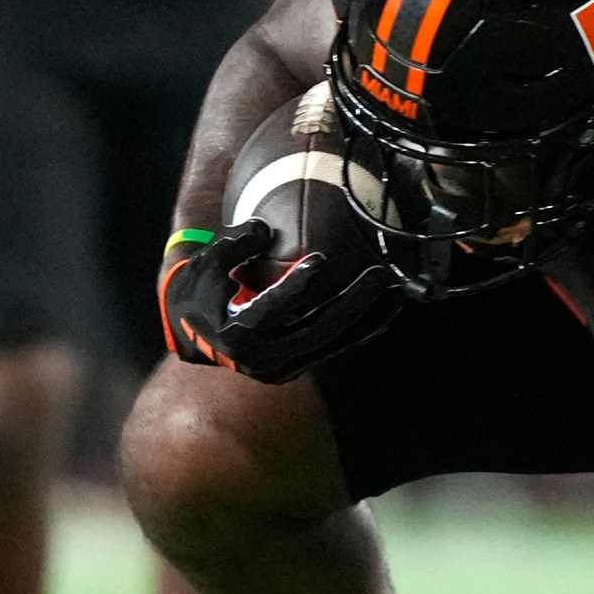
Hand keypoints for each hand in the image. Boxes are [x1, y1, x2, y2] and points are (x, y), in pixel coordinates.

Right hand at [159, 223, 398, 382]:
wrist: (195, 335)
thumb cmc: (200, 294)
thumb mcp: (205, 266)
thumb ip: (233, 245)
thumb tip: (264, 228)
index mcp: (237, 335)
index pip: (272, 310)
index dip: (295, 286)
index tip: (319, 259)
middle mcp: (265, 358)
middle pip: (317, 331)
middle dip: (352, 304)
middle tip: (379, 275)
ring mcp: (285, 366)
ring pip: (335, 343)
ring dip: (369, 319)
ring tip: (397, 291)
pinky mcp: (300, 365)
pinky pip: (338, 346)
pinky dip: (364, 328)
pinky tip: (389, 308)